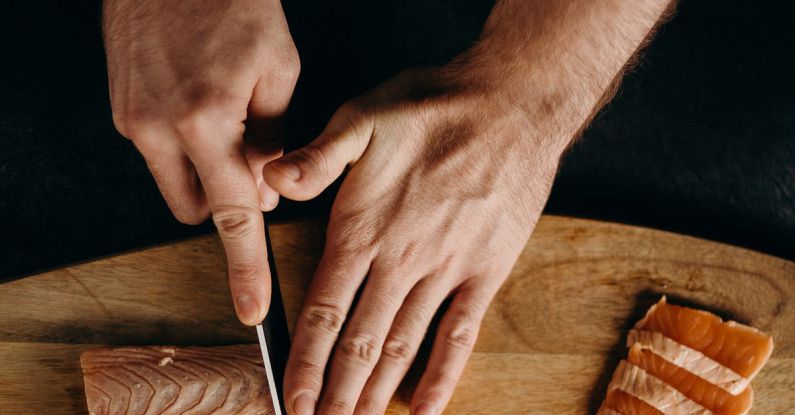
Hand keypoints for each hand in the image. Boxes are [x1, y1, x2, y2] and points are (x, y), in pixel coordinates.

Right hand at [104, 0, 299, 324]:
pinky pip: (159, 154)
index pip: (232, 216)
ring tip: (225, 121)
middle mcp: (159, 129)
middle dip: (228, 202)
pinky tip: (201, 104)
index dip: (245, 267)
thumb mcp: (279, 70)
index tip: (253, 309)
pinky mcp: (121, 110)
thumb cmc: (234, 6)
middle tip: (252, 159)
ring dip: (205, 175)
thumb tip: (267, 190)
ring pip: (176, 186)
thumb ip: (274, 141)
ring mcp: (133, 121)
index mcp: (206, 121)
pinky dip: (186, 147)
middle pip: (198, 210)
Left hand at [264, 66, 569, 413]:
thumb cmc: (434, 107)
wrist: (512, 105)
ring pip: (403, 347)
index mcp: (363, 231)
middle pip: (359, 343)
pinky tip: (429, 407)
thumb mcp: (362, 116)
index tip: (292, 402)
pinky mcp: (486, 270)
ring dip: (378, 392)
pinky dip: (444, 375)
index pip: (323, 313)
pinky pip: (462, 334)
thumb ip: (316, 158)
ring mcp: (447, 271)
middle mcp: (401, 261)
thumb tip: (272, 180)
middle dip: (337, 393)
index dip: (305, 363)